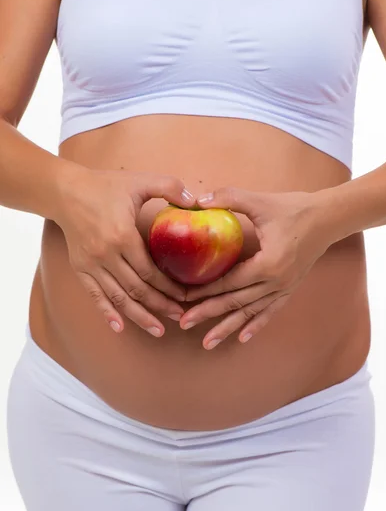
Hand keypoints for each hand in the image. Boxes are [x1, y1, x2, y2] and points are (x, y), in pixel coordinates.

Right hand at [54, 166, 194, 335]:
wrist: (65, 191)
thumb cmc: (105, 185)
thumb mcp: (139, 180)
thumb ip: (169, 186)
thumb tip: (195, 201)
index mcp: (122, 236)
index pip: (150, 272)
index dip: (169, 287)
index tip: (186, 295)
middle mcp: (106, 255)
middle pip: (137, 289)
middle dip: (160, 305)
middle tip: (180, 316)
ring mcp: (91, 264)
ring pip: (118, 298)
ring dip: (139, 316)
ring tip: (159, 329)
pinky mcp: (80, 268)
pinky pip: (94, 295)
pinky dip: (107, 313)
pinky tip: (120, 327)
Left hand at [181, 187, 331, 348]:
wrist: (329, 218)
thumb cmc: (295, 208)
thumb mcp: (261, 201)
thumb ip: (229, 198)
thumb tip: (197, 200)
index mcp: (269, 264)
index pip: (229, 282)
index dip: (205, 290)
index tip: (183, 296)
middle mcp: (277, 282)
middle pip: (236, 302)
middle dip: (208, 314)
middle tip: (184, 323)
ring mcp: (284, 288)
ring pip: (251, 313)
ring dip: (227, 328)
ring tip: (207, 343)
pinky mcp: (289, 288)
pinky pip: (269, 311)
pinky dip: (255, 325)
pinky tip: (242, 338)